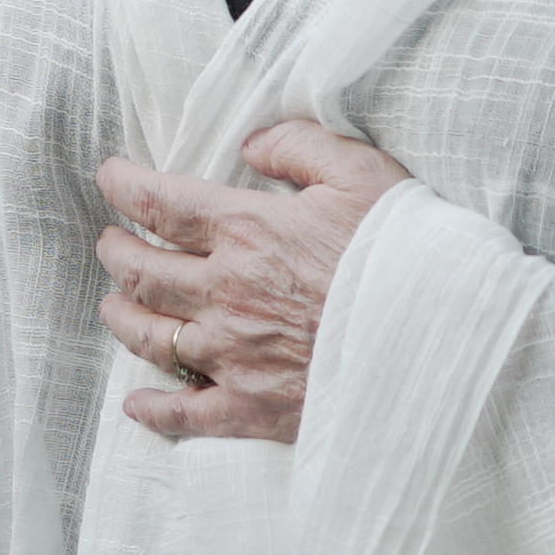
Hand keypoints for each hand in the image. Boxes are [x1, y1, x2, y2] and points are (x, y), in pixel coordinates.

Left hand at [94, 119, 413, 442]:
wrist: (446, 343)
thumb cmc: (409, 254)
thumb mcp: (363, 173)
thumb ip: (299, 145)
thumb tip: (251, 142)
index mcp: (247, 230)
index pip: (160, 203)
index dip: (123, 186)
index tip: (108, 176)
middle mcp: (225, 292)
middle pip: (141, 271)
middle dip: (116, 251)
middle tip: (110, 242)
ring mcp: (233, 355)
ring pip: (149, 335)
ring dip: (121, 316)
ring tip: (113, 304)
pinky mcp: (251, 408)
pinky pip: (184, 412)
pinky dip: (152, 407)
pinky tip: (137, 403)